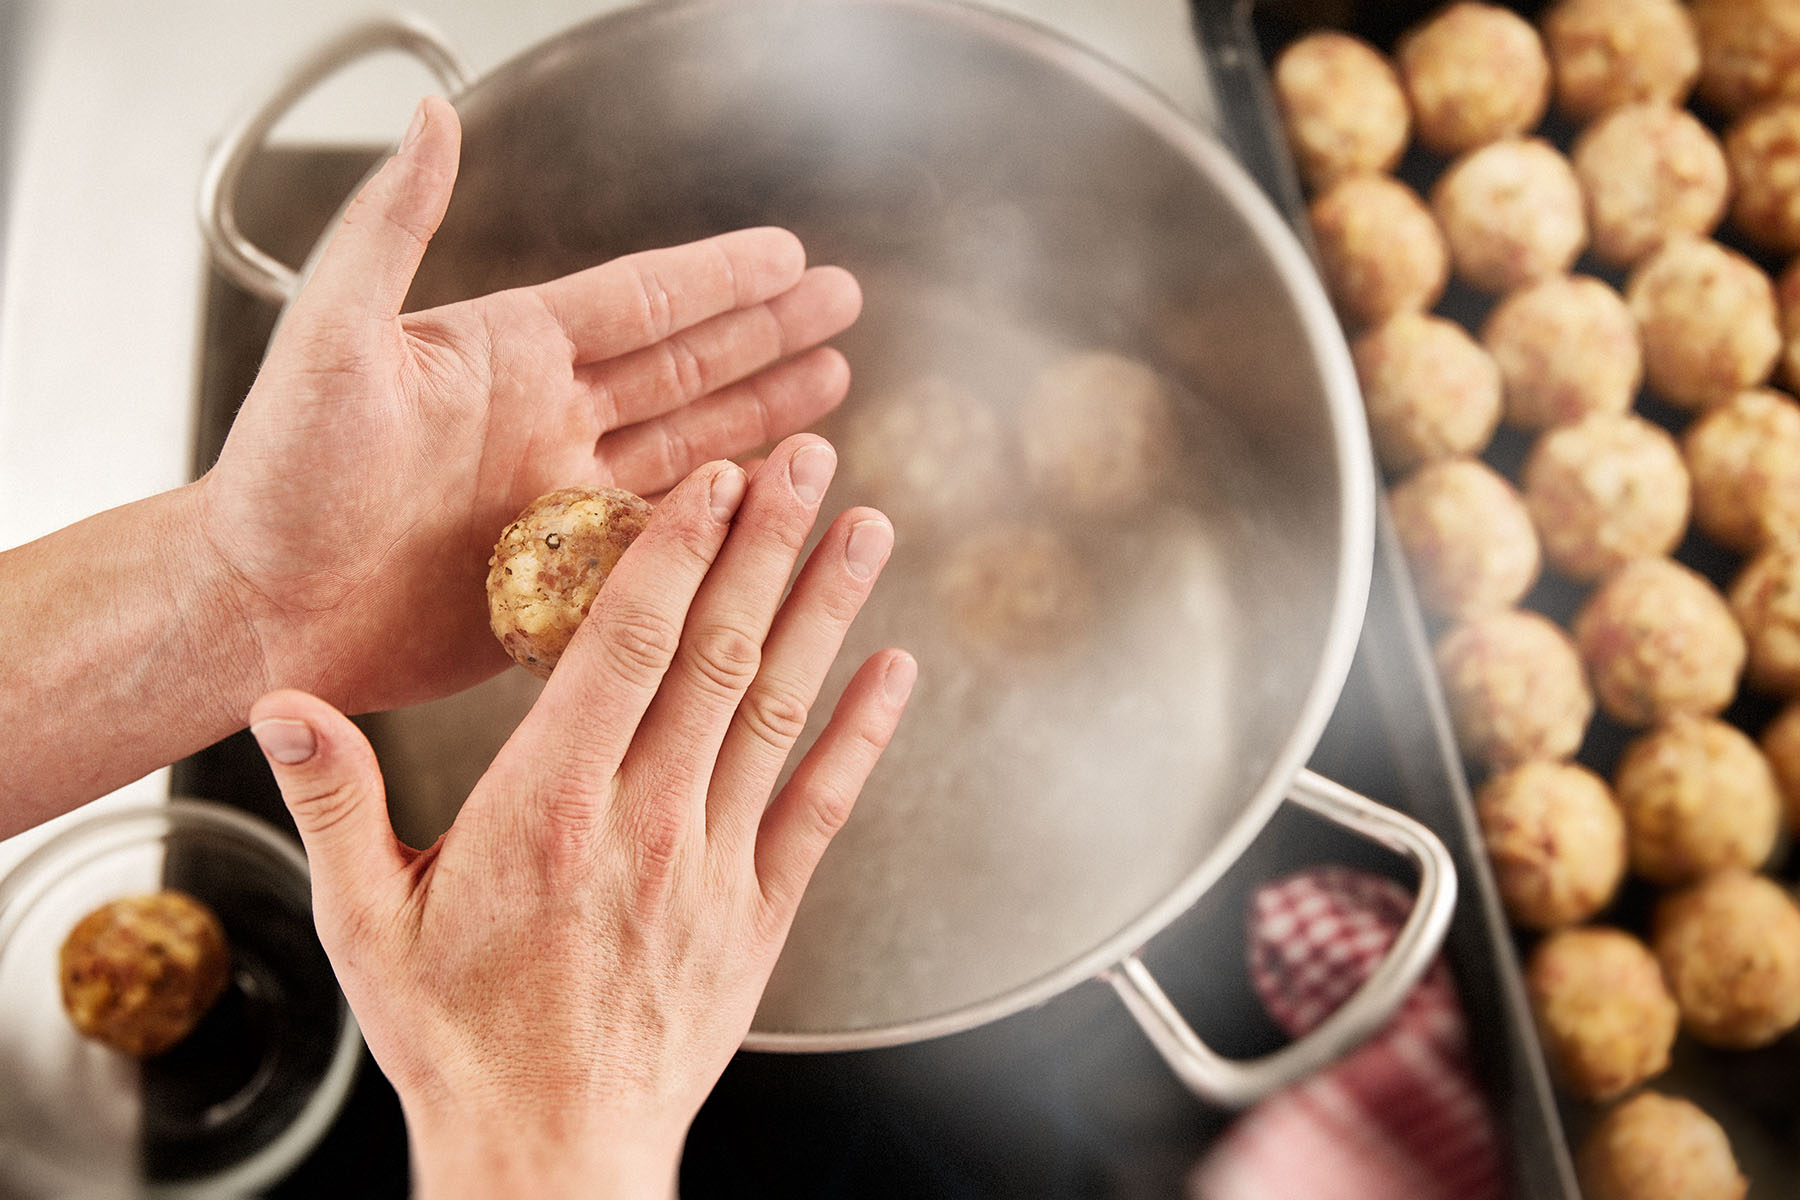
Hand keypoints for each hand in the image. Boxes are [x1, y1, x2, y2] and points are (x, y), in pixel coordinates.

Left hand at [198, 95, 861, 713]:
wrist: (261, 608)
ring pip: (691, 449)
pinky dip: (728, 523)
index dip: (719, 276)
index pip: (641, 301)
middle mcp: (548, 422)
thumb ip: (391, 227)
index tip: (788, 252)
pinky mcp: (563, 581)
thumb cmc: (280, 475)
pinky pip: (668, 544)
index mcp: (510, 357)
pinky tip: (772, 501)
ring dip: (762, 415)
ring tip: (832, 385)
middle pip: (686, 366)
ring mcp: (561, 502)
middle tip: (840, 302)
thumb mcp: (334, 337)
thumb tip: (430, 116)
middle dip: (768, 333)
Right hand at [248, 436, 911, 1197]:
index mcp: (546, 810)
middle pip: (716, 657)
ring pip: (778, 713)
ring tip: (867, 531)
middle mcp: (643, 825)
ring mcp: (713, 870)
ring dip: (826, 613)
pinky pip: (821, 809)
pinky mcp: (758, 917)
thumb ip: (333, 800)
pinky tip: (895, 670)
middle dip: (766, 547)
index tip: (715, 479)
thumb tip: (283, 703)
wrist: (550, 1154)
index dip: (676, 552)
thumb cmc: (457, 1040)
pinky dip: (862, 734)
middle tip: (809, 462)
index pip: (625, 648)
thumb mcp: (368, 921)